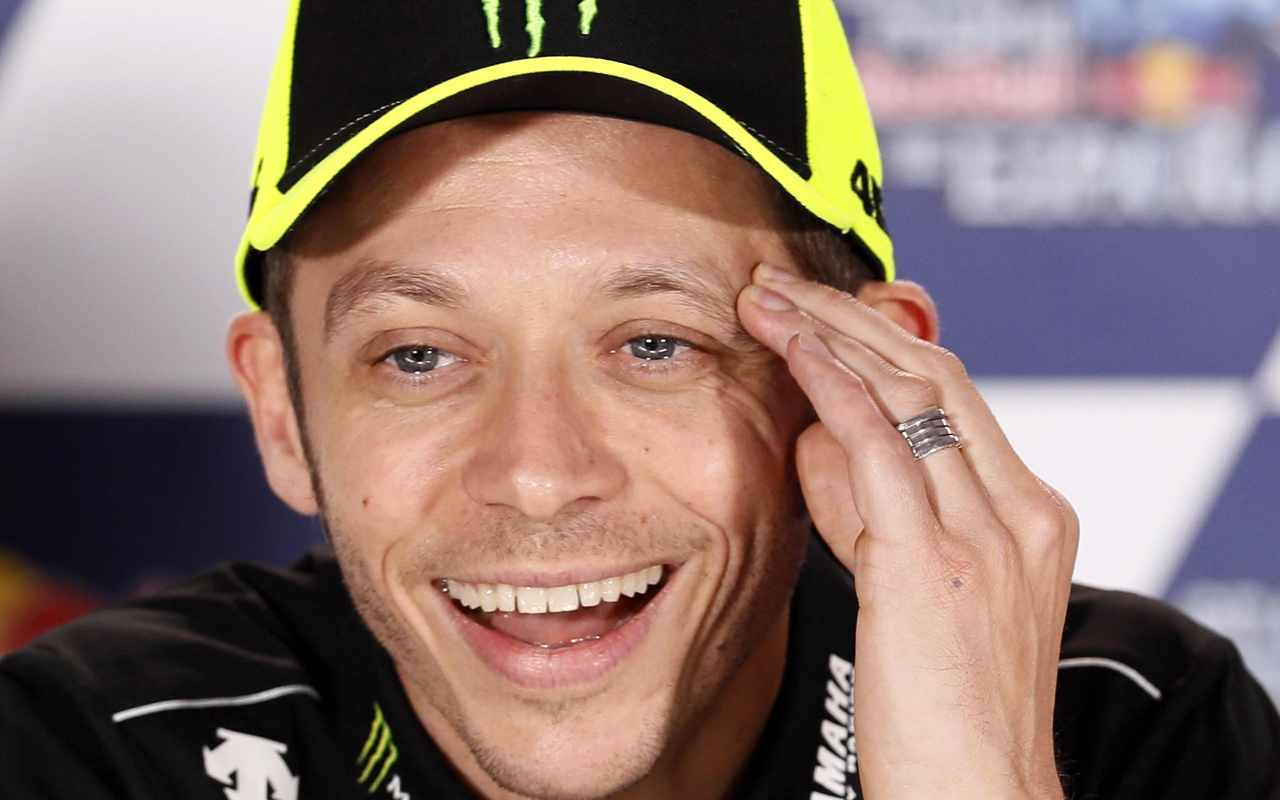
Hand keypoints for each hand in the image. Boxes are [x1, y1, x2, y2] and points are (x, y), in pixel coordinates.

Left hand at [736, 265, 1077, 799]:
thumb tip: (814, 437)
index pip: (954, 397)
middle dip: (851, 318)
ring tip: (765, 298)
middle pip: (934, 374)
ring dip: (828, 332)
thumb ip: (871, 511)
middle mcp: (1018, 513)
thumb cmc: (944, 714)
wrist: (979, 795)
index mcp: (1028, 517)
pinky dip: (834, 382)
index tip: (819, 313)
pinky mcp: (933, 562)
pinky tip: (790, 346)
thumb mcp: (914, 593)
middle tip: (782, 284)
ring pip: (908, 392)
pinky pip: (880, 443)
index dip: (880, 342)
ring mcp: (984, 533)